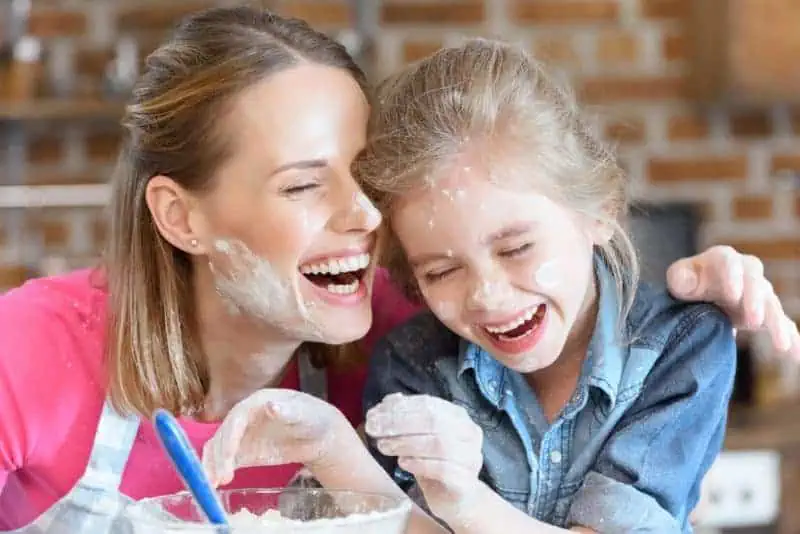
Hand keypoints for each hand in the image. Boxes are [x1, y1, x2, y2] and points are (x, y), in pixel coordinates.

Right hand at [202, 389, 346, 486]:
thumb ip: (288, 411)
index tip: (229, 454)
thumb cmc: (314, 419)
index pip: (237, 418)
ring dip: (212, 465)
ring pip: (219, 448)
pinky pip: (224, 460)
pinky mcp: (244, 451)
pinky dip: (216, 470)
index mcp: (257, 402)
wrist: (319, 435)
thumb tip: (271, 406)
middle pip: (224, 434)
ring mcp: (242, 435)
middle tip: (220, 477)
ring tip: (213, 483)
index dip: (231, 435)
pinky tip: (214, 484)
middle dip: (220, 456)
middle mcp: (244, 417)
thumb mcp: (305, 414)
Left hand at [365, 393, 483, 524]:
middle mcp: (468, 433)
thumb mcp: (418, 437)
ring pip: (437, 444)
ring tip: (384, 446)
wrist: (454, 498)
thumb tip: (386, 402)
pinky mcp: (465, 481)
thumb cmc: (433, 462)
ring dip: (406, 443)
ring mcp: (470, 457)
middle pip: (432, 421)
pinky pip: (443, 470)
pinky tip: (403, 463)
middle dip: (398, 423)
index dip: (399, 407)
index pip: (427, 404)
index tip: (374, 414)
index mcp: (457, 415)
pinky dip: (420, 464)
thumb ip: (405, 417)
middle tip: (374, 429)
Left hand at [667, 245, 799, 358]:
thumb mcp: (679, 278)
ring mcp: (759, 294)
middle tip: (752, 321)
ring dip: (776, 324)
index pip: (729, 262)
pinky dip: (790, 338)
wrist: (702, 295)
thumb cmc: (689, 283)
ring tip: (781, 344)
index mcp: (723, 260)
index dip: (732, 277)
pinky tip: (795, 355)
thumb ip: (680, 277)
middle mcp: (747, 273)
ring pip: (771, 305)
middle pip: (755, 283)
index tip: (731, 295)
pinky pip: (782, 325)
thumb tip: (687, 282)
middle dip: (755, 302)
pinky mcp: (766, 314)